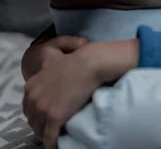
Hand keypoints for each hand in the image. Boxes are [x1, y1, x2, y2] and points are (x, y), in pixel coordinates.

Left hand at [22, 39, 138, 148]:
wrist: (90, 64)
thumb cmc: (78, 61)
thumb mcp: (55, 63)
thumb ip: (48, 69)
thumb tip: (48, 68)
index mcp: (31, 86)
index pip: (28, 108)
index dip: (37, 115)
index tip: (46, 118)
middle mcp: (33, 98)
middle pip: (32, 120)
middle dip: (41, 126)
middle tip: (52, 128)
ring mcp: (43, 108)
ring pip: (39, 130)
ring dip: (47, 135)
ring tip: (56, 136)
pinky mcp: (54, 117)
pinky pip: (50, 137)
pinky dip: (53, 143)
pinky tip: (57, 145)